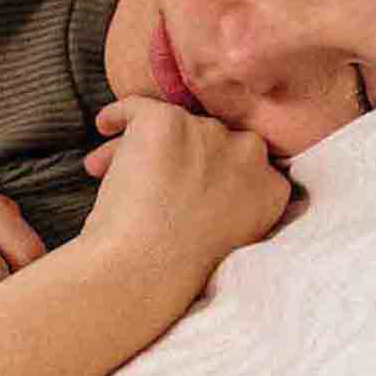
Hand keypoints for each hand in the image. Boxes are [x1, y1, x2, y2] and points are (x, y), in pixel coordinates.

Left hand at [81, 97, 290, 287]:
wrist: (146, 268)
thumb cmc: (175, 268)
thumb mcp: (229, 237)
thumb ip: (229, 204)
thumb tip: (198, 184)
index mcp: (271, 188)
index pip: (241, 163)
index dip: (208, 171)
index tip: (182, 186)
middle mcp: (249, 153)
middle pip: (207, 140)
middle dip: (175, 158)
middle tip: (142, 181)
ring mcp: (209, 132)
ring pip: (172, 128)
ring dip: (138, 147)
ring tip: (103, 170)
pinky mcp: (168, 121)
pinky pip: (137, 107)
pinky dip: (117, 115)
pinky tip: (104, 126)